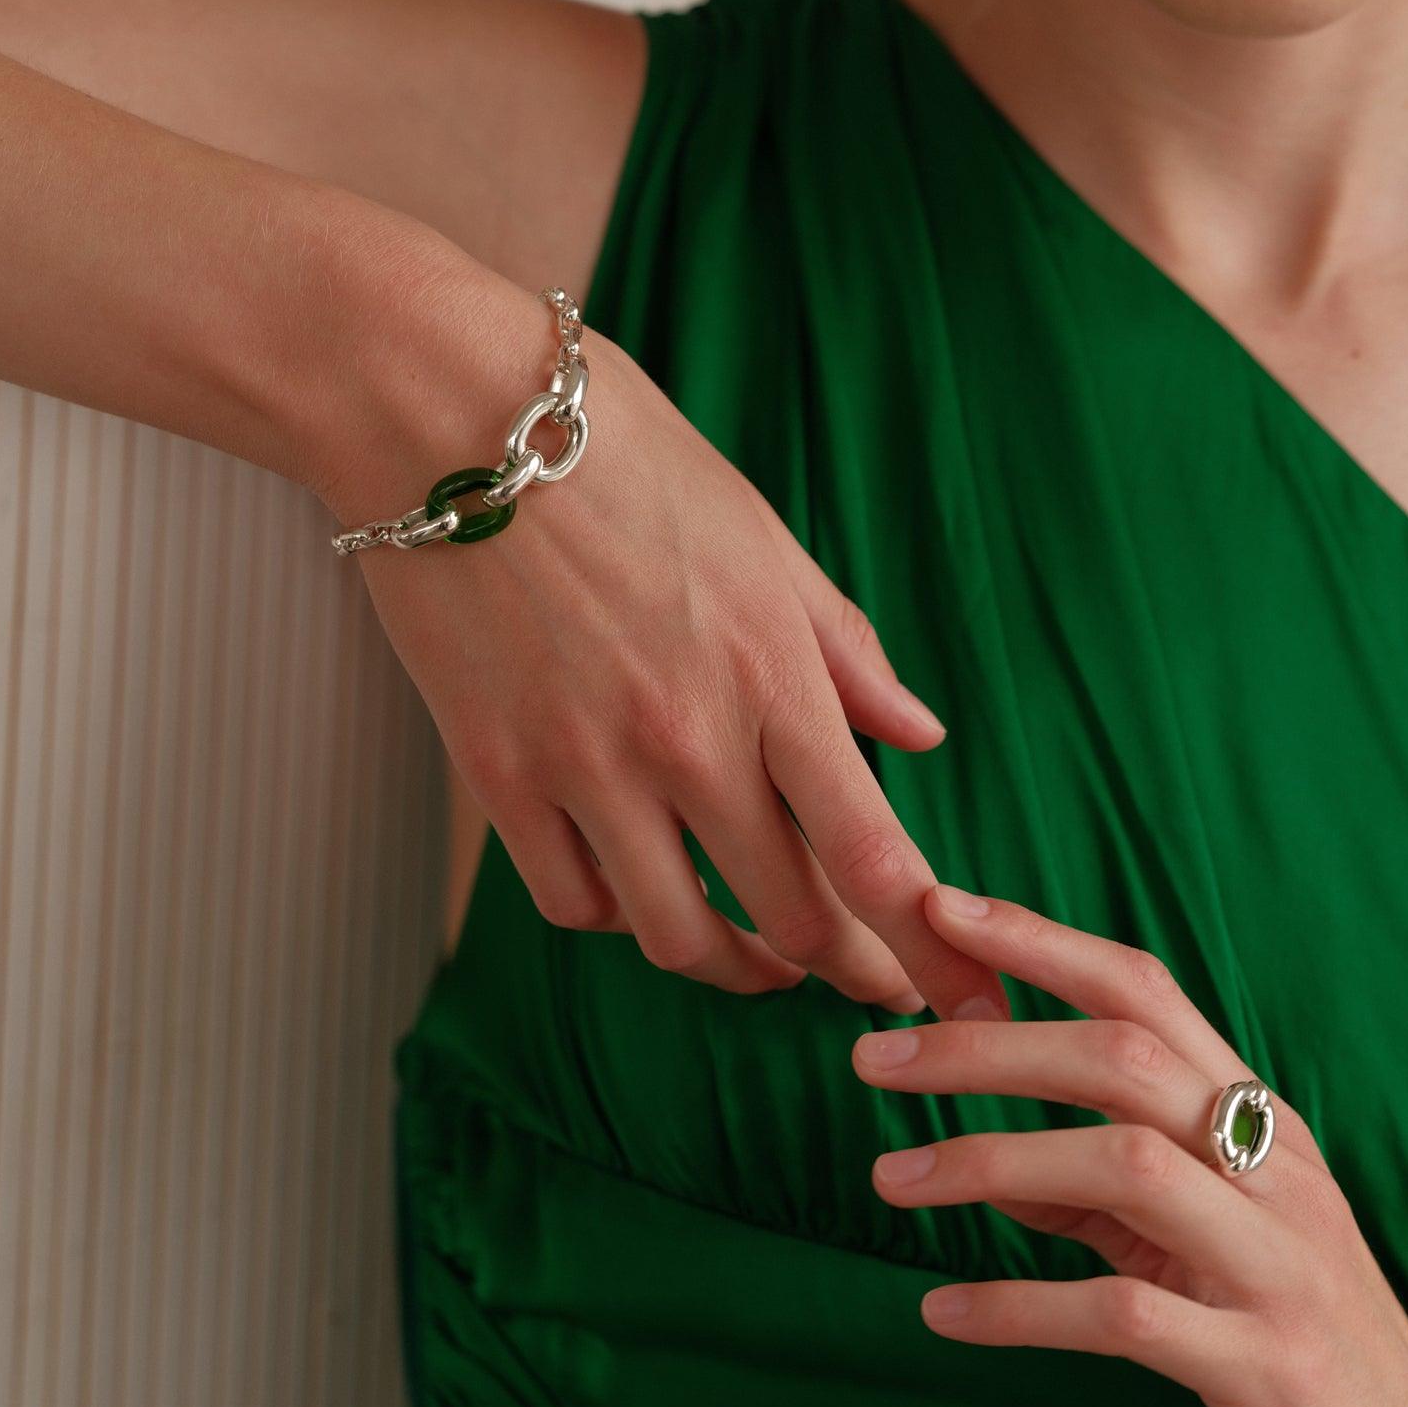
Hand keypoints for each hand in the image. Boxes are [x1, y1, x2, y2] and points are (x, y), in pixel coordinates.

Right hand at [317, 306, 1009, 1023]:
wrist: (445, 413)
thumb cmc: (621, 456)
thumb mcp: (761, 535)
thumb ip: (844, 650)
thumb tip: (919, 738)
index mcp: (771, 670)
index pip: (871, 852)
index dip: (929, 945)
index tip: (963, 993)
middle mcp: (685, 737)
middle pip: (789, 915)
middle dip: (847, 966)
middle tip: (871, 978)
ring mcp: (583, 766)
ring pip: (678, 936)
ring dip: (735, 966)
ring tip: (762, 961)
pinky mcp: (495, 776)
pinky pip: (572, 902)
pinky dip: (621, 916)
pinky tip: (647, 893)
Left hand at [851, 883, 1407, 1406]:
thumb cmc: (1306, 1354)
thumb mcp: (1205, 1251)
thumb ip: (1104, 1195)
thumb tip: (985, 1153)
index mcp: (1263, 1124)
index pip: (1146, 991)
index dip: (1041, 941)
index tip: (938, 909)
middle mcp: (1277, 1172)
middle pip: (1122, 1058)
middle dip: (986, 1044)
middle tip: (873, 1056)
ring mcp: (1279, 1266)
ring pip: (1125, 1165)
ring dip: (990, 1161)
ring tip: (889, 1179)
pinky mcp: (1268, 1369)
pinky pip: (1126, 1317)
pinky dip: (1022, 1305)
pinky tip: (945, 1310)